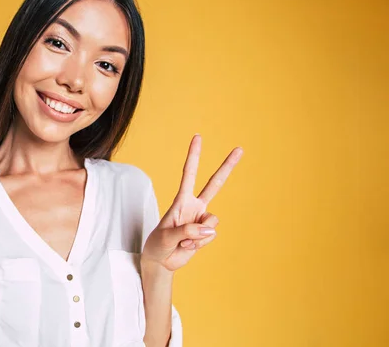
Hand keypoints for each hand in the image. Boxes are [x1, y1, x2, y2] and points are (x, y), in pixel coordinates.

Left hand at [142, 134, 242, 271]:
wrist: (160, 261)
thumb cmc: (158, 245)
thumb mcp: (166, 237)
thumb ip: (187, 232)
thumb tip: (209, 230)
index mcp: (181, 200)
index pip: (189, 174)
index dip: (194, 156)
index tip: (198, 137)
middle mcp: (194, 206)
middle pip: (214, 184)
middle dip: (227, 167)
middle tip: (240, 149)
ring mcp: (201, 220)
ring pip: (213, 222)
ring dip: (198, 236)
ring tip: (182, 242)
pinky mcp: (205, 235)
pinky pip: (210, 237)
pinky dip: (199, 245)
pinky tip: (187, 247)